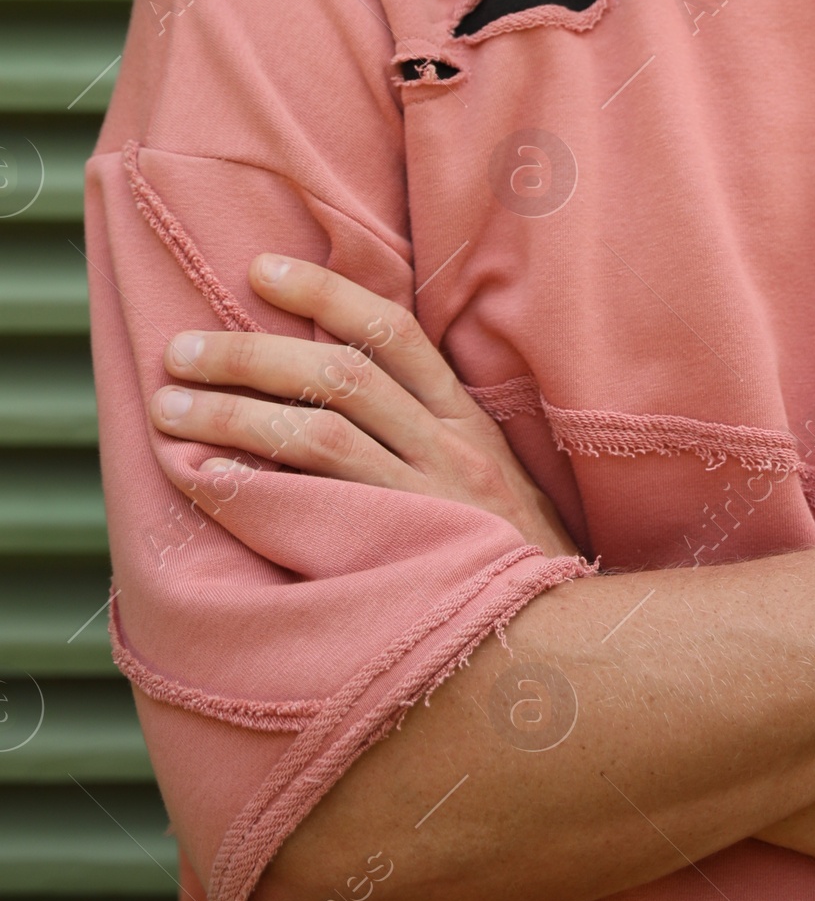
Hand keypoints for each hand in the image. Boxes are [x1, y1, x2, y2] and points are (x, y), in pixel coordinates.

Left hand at [147, 254, 578, 557]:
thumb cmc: (503, 548)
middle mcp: (450, 450)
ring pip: (320, 437)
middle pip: (340, 377)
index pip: (393, 331)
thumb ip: (422, 422)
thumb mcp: (481, 468)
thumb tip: (331, 372)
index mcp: (465, 418)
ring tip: (170, 410)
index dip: (326, 293)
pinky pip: (317, 512)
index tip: (260, 269)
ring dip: (233, 415)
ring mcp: (427, 505)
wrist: (559, 631)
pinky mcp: (404, 560)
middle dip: (250, 355)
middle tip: (179, 350)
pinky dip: (255, 490)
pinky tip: (206, 480)